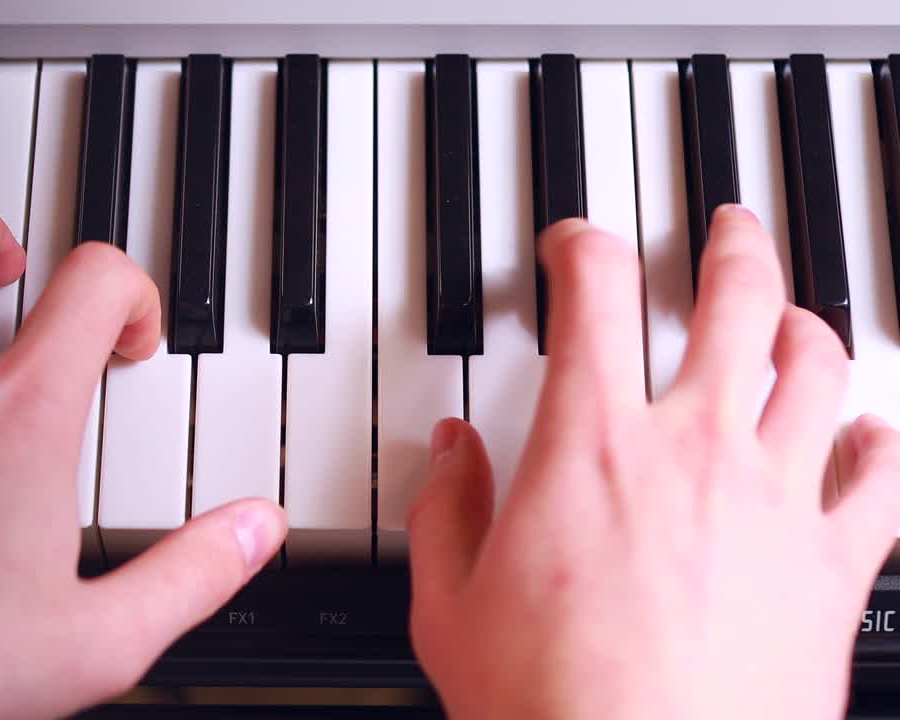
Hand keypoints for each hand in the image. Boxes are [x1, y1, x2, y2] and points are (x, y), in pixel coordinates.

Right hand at [407, 206, 899, 719]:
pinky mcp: (833, 571)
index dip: (582, 246)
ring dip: (806, 327)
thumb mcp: (449, 605)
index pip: (595, 294)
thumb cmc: (547, 707)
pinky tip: (872, 433)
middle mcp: (695, 454)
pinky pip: (885, 483)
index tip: (575, 247)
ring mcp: (777, 505)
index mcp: (592, 449)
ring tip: (793, 318)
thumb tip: (451, 452)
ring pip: (818, 371)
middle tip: (729, 229)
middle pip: (737, 302)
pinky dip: (882, 444)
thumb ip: (445, 510)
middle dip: (733, 247)